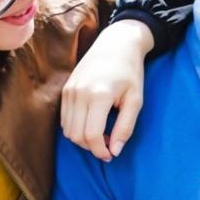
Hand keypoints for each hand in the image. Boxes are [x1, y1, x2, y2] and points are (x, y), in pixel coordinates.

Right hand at [61, 19, 152, 160]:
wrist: (116, 44)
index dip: (100, 151)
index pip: (91, 135)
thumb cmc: (130, 73)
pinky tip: (92, 125)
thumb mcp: (135, 100)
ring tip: (102, 135)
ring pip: (68, 130)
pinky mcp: (65, 89)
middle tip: (108, 146)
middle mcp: (79, 93)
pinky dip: (76, 128)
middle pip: (76, 136)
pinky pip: (64, 119)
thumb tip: (115, 151)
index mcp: (99, 95)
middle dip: (92, 147)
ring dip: (83, 139)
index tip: (111, 155)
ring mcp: (69, 90)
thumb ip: (125, 127)